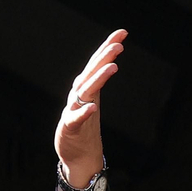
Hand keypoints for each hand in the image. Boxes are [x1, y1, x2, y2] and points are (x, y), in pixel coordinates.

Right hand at [55, 29, 124, 184]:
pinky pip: (76, 119)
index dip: (107, 48)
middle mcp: (79, 97)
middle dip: (104, 57)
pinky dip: (83, 113)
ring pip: (85, 92)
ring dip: (98, 79)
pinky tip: (92, 107)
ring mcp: (73, 111)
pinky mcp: (69, 128)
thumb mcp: (91, 102)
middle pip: (91, 73)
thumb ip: (95, 83)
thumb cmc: (84, 129)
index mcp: (86, 90)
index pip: (97, 64)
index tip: (122, 33)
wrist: (77, 157)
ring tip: (112, 67)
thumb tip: (106, 62)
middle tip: (118, 44)